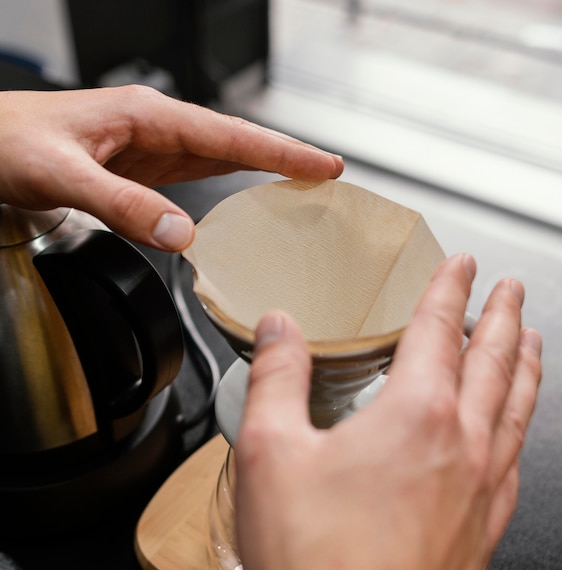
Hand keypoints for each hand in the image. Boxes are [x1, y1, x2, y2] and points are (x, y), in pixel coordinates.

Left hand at [0, 85, 342, 249]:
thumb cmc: (12, 145)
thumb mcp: (63, 175)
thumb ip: (123, 204)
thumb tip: (182, 233)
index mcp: (148, 115)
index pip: (229, 133)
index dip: (280, 150)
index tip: (321, 165)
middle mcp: (156, 126)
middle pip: (235, 140)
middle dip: (283, 156)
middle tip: (327, 176)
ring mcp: (151, 145)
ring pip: (220, 154)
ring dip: (261, 168)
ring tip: (300, 184)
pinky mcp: (141, 165)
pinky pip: (196, 171)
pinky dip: (227, 180)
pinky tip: (242, 193)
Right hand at [235, 253, 541, 569]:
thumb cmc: (315, 558)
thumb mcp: (273, 451)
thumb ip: (277, 377)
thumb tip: (278, 328)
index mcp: (415, 418)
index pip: (439, 332)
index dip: (449, 290)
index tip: (461, 265)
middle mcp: (460, 447)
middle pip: (493, 362)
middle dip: (503, 316)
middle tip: (511, 289)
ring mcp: (478, 490)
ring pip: (516, 408)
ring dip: (525, 365)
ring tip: (532, 341)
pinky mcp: (479, 529)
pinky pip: (513, 459)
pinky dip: (519, 427)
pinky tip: (514, 432)